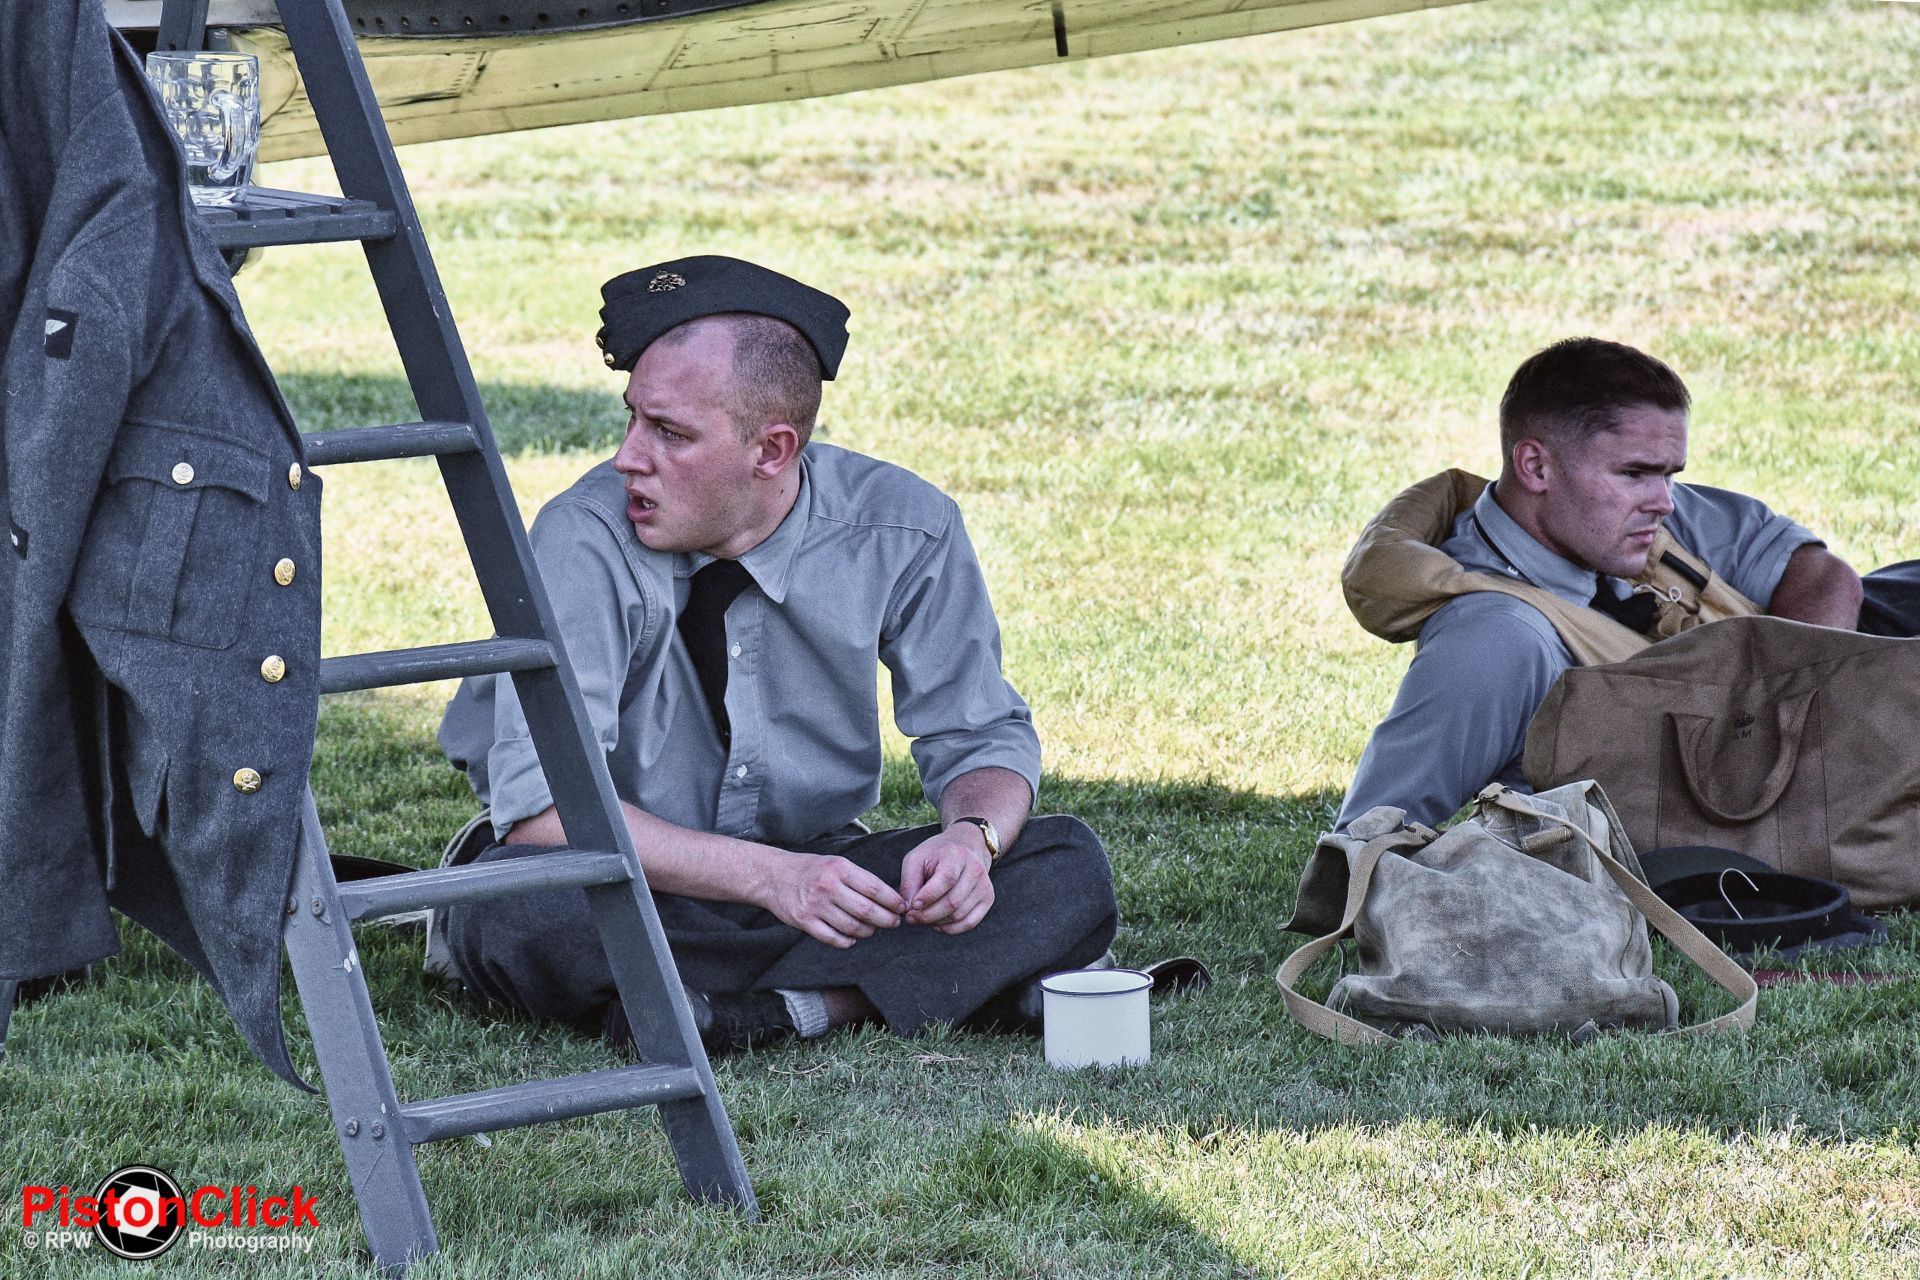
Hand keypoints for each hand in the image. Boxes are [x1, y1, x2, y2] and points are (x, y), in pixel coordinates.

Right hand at [761, 853, 905, 948]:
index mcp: (839, 868)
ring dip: (868, 932)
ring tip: (872, 929)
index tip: (902, 907)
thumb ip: (859, 879)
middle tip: (894, 922)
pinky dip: (847, 942)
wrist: (774, 876)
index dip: (892, 901)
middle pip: (866, 910)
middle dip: (886, 920)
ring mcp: (815, 906)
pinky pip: (833, 938)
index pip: (874, 888)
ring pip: (852, 927)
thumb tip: (888, 898)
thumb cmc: (811, 870)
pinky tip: (852, 938)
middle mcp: (828, 886)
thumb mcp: (836, 863)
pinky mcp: (804, 921)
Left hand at [898, 826, 994, 934]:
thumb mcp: (916, 859)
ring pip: (959, 915)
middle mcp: (975, 870)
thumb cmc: (936, 855)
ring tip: (922, 918)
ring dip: (936, 922)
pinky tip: (938, 923)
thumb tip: (908, 909)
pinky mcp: (988, 899)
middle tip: (912, 917)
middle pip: (953, 902)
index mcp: (957, 855)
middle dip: (928, 915)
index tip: (912, 906)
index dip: (928, 897)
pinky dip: (950, 929)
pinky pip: (970, 923)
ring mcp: (984, 886)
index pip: (946, 880)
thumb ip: (908, 883)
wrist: (966, 847)